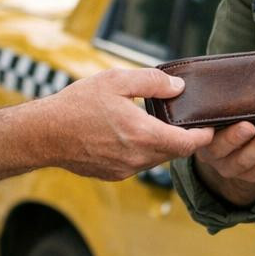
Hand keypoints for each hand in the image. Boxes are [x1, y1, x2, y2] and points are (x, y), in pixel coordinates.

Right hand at [42, 68, 213, 180]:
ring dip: (163, 145)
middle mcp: (137, 158)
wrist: (42, 134)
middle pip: (175, 153)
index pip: (188, 144)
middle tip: (191, 122)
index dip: (204, 136)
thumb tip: (179, 87)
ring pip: (157, 160)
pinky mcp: (112, 175)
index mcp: (142, 135)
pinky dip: (144, 152)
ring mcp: (124, 170)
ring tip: (162, 125)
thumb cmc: (77, 104)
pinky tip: (134, 135)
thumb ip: (152, 82)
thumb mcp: (116, 80)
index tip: (211, 126)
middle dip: (185, 139)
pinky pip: (138, 164)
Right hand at [193, 87, 254, 207]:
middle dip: (238, 137)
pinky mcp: (248, 175)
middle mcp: (211, 152)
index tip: (238, 121)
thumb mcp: (245, 105)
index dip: (218, 129)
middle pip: (220, 149)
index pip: (204, 133)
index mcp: (203, 132)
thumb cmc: (239, 115)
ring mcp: (229, 167)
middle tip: (253, 125)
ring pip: (243, 161)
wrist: (244, 137)